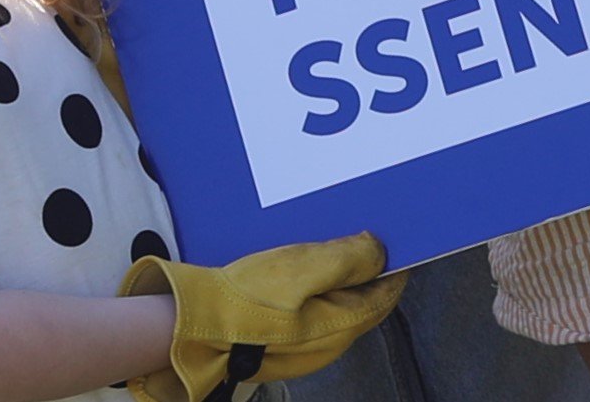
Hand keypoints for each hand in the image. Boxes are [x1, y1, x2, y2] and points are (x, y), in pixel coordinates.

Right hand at [121, 232, 406, 401]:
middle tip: (366, 240)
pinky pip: (310, 313)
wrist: (191, 328)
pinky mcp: (280, 344)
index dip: (394, 265)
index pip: (387, 294)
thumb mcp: (305, 266)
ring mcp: (304, 348)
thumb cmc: (249, 298)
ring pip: (337, 308)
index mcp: (344, 326)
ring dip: (341, 281)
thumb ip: (350, 258)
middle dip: (369, 272)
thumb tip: (380, 249)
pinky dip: (315, 291)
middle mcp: (330, 344)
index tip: (397, 240)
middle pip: (364, 302)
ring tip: (333, 249)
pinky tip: (300, 272)